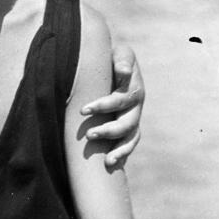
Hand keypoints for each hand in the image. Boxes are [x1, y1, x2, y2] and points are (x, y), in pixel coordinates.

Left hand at [81, 41, 143, 170]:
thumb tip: (123, 71)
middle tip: (89, 134)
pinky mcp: (128, 128)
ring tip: (108, 161)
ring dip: (120, 149)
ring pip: (131, 138)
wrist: (113, 66)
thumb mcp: (120, 53)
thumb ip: (122, 59)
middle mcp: (135, 107)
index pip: (120, 100)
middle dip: (109, 131)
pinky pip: (129, 145)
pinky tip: (112, 165)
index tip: (83, 110)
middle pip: (127, 123)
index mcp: (133, 89)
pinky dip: (123, 155)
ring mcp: (133, 119)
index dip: (103, 105)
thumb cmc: (112, 58)